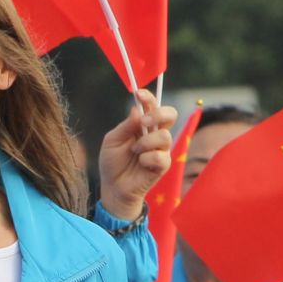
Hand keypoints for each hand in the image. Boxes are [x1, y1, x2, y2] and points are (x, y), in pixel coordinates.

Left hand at [97, 89, 176, 221]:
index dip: (148, 97)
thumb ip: (125, 126)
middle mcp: (155, 134)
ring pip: (165, 136)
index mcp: (143, 125)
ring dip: (146, 142)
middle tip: (143, 123)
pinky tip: (140, 163)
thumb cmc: (112, 163)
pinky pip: (161, 156)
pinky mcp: (164, 165)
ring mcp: (161, 149)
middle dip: (158, 114)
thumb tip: (137, 109)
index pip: (152, 106)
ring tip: (135, 151)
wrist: (113, 187)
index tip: (138, 94)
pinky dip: (147, 158)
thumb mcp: (112, 140)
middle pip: (170, 114)